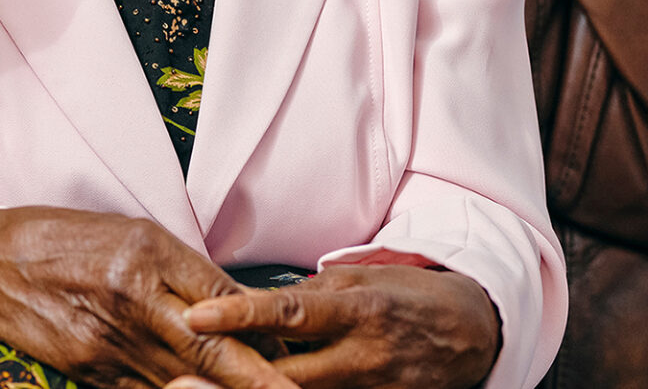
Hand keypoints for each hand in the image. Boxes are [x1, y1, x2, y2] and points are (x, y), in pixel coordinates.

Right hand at [0, 207, 299, 388]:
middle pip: (212, 351)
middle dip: (261, 381)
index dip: (264, 330)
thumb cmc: (61, 238)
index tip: (301, 354)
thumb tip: (234, 305)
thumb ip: (181, 270)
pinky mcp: (90, 371)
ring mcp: (109, 341)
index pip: (221, 298)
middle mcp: (132, 298)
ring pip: (184, 383)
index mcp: (145, 253)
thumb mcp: (126, 234)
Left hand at [183, 264, 499, 388]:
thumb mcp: (360, 279)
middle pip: (287, 374)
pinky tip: (261, 387)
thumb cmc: (406, 297)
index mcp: (356, 310)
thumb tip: (254, 300)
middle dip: (236, 373)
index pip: (288, 312)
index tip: (197, 315)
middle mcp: (364, 356)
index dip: (240, 315)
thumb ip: (309, 294)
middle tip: (184, 366)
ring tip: (204, 382)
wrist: (473, 333)